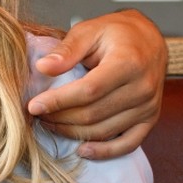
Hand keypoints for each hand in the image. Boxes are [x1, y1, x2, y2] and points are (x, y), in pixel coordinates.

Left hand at [28, 9, 166, 159]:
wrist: (148, 40)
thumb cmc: (115, 33)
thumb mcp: (89, 31)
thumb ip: (67, 50)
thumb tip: (42, 67)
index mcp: (128, 63)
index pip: (88, 90)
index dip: (58, 101)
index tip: (33, 105)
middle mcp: (142, 88)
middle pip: (93, 114)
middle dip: (60, 117)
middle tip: (36, 114)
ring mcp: (148, 106)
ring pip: (104, 131)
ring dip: (73, 132)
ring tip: (50, 124)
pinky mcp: (149, 119)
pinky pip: (128, 144)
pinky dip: (104, 152)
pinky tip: (82, 150)